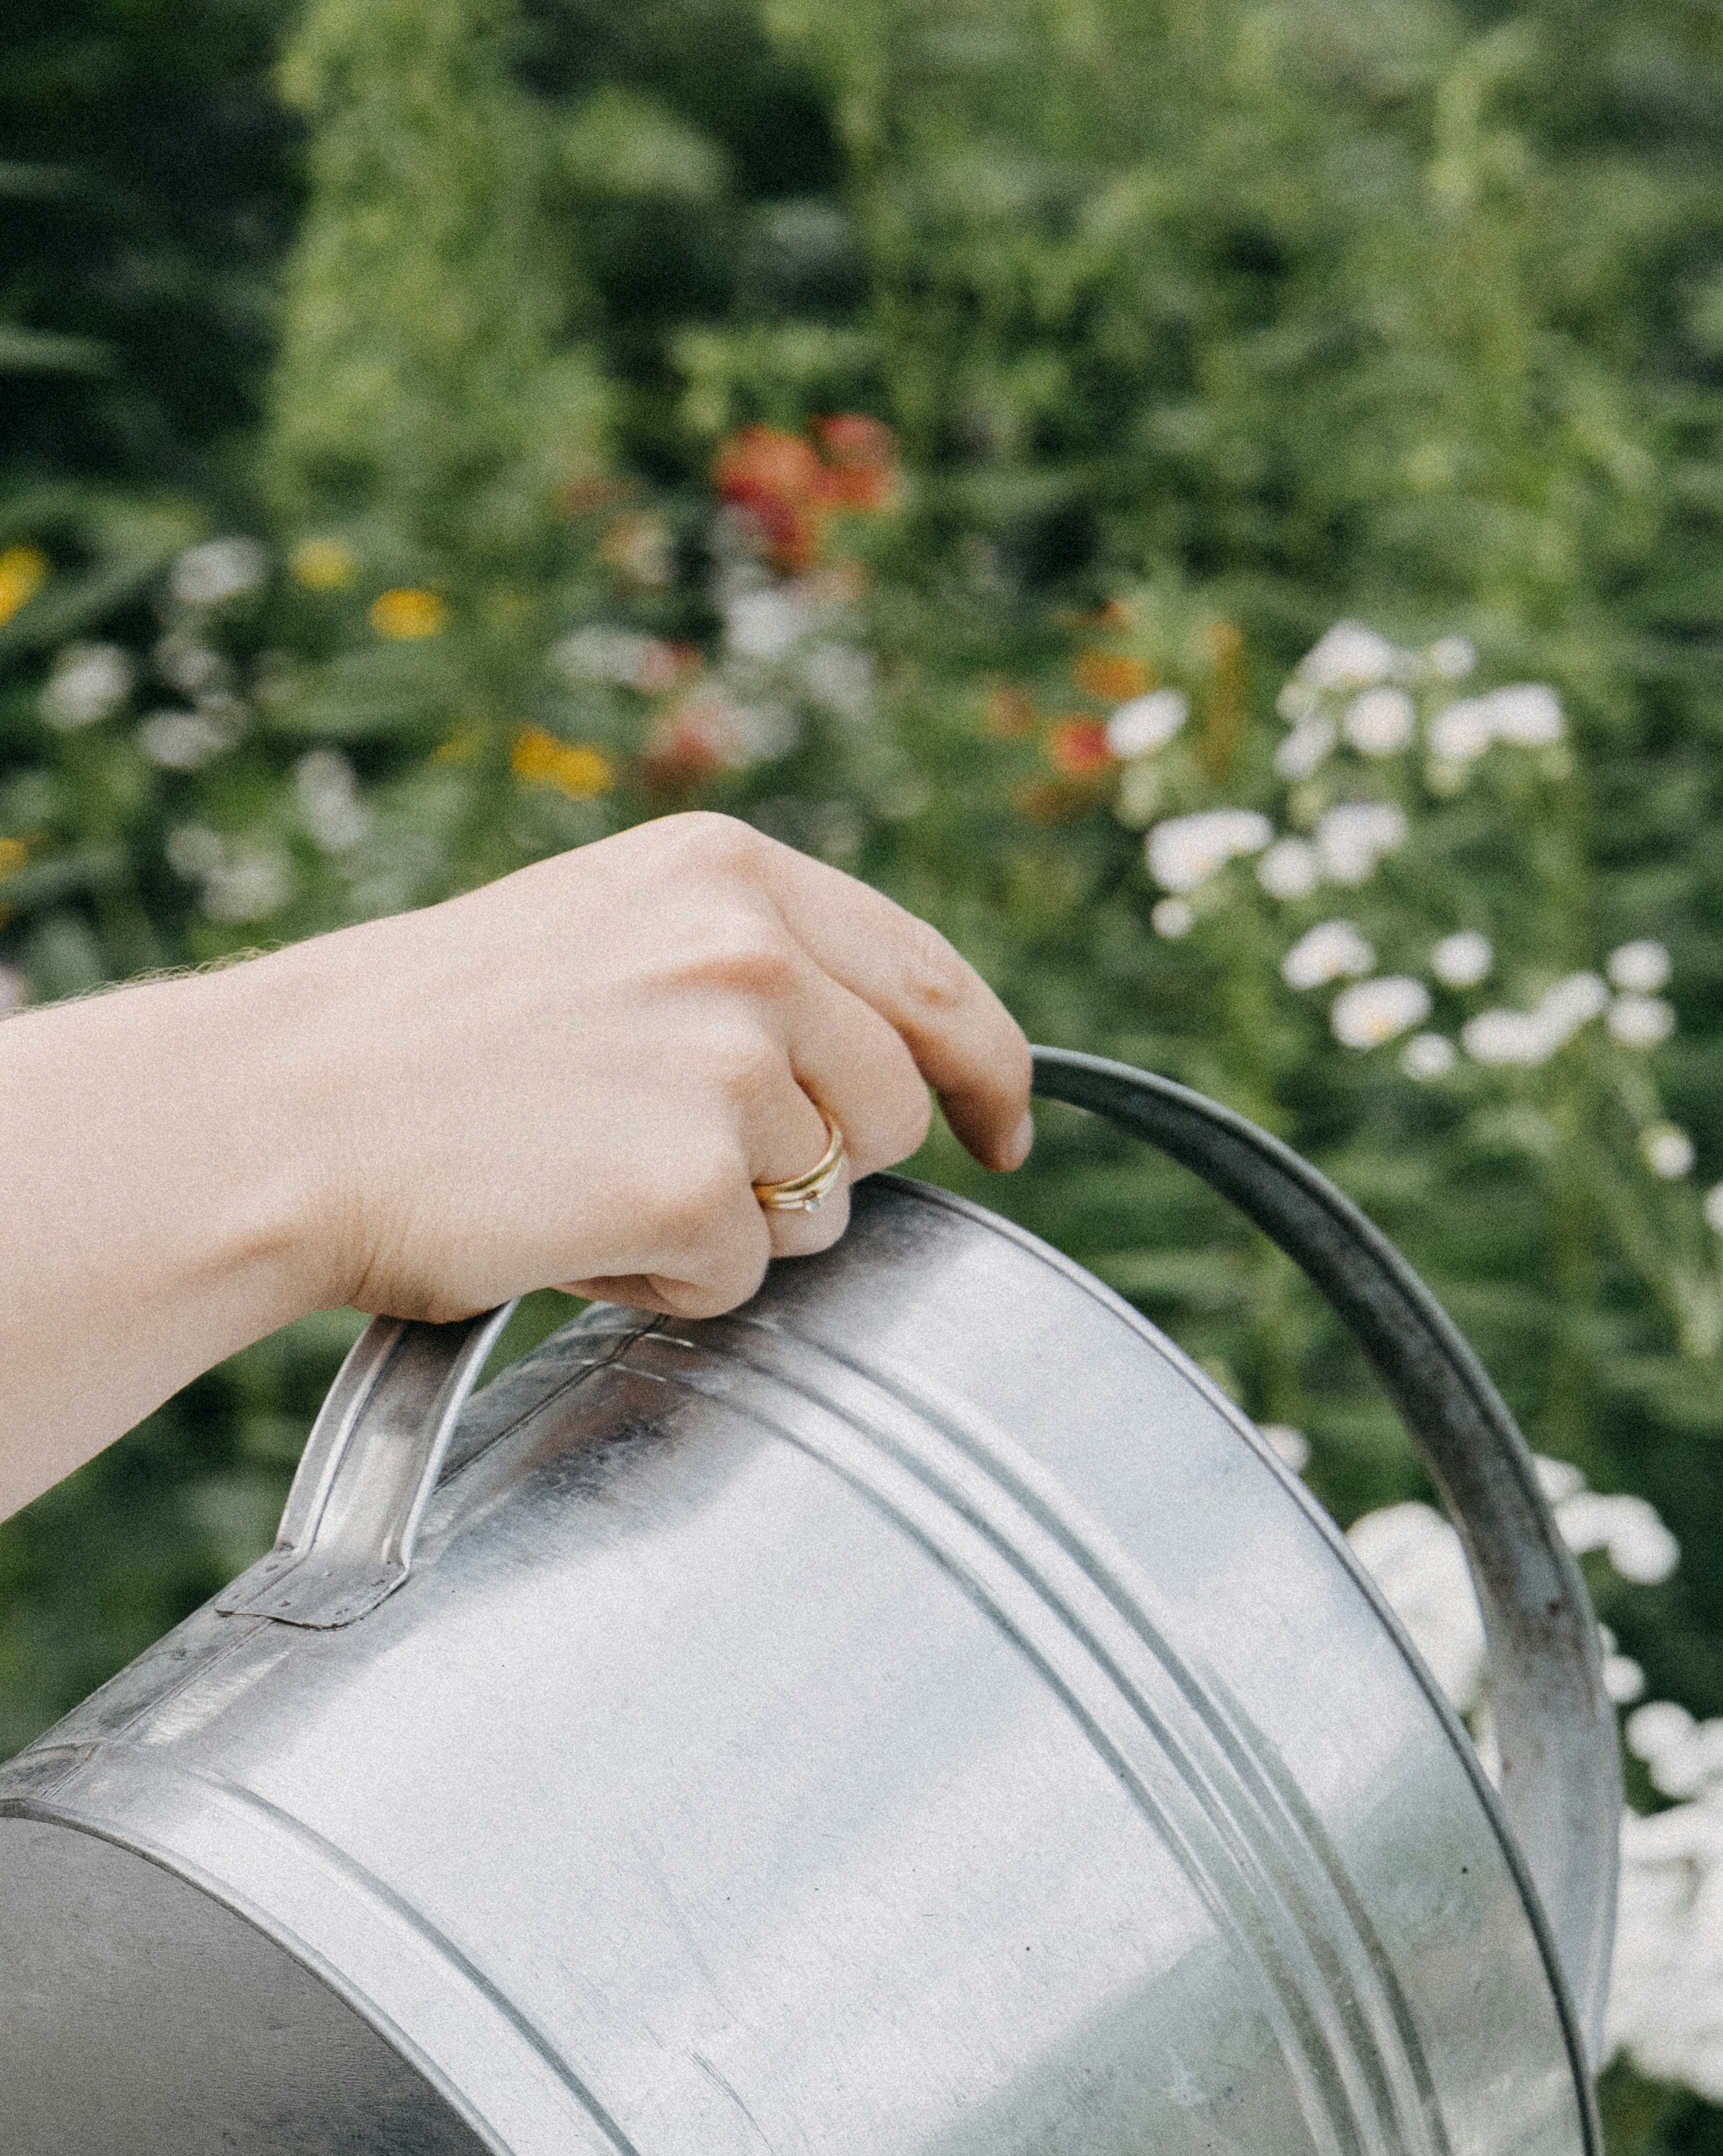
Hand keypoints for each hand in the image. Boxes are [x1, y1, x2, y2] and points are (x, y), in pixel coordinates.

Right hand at [0, 812, 1033, 1513]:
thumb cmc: (426, 1047)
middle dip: (823, 1169)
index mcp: (731, 873)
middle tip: (676, 1166)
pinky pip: (743, 1280)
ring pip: (824, 1210)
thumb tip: (880, 1070)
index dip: (991, 1072)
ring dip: (730, 1227)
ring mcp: (731, 1067)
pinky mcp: (695, 1186)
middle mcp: (751, 952)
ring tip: (592, 1179)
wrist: (282, 1112)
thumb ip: (744, 971)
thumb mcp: (605, 938)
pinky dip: (666, 1282)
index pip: (935, 981)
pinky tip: (568, 1227)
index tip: (1007, 1133)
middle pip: (897, 1114)